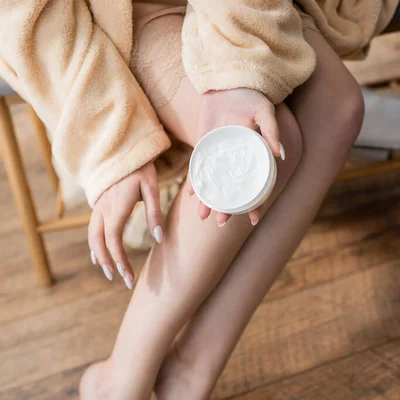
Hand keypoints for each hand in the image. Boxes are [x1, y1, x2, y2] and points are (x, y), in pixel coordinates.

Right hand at [88, 161, 162, 287]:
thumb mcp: (153, 186)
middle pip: (99, 240)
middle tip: (117, 279)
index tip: (127, 276)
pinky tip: (97, 253)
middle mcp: (104, 207)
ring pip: (92, 234)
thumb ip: (155, 213)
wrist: (122, 146)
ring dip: (98, 254)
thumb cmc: (141, 166)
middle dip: (108, 261)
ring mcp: (98, 205)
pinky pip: (92, 227)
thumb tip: (158, 239)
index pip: (114, 238)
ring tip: (106, 270)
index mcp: (118, 205)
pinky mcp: (98, 203)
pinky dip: (94, 243)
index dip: (119, 259)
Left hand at [188, 88, 283, 226]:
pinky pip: (198, 169)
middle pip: (232, 190)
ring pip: (214, 184)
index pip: (256, 187)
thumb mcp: (264, 110)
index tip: (253, 219)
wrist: (227, 79)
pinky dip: (194, 181)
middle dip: (227, 208)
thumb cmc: (250, 94)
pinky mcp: (203, 147)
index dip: (256, 204)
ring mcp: (219, 155)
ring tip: (202, 216)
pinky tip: (190, 194)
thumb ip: (271, 131)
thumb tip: (279, 154)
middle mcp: (236, 160)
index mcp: (253, 156)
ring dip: (208, 201)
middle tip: (221, 223)